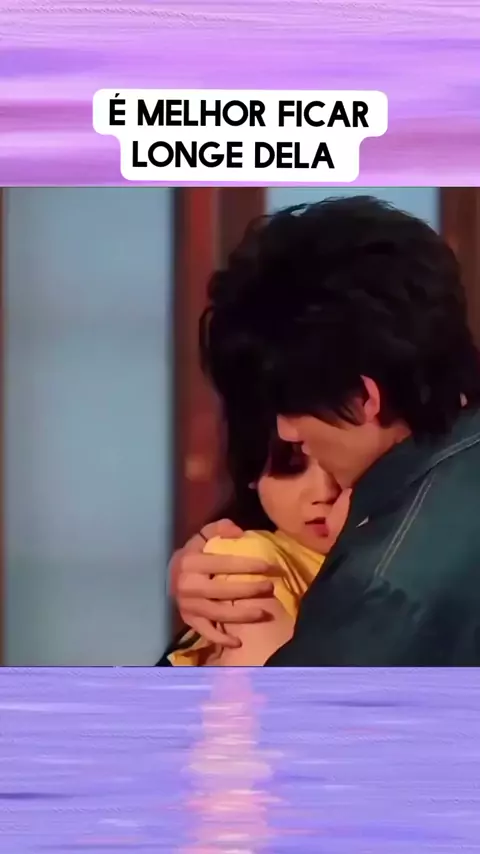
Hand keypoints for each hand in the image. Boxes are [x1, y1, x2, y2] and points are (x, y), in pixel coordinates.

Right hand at [169, 519, 275, 647]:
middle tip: (270, 587)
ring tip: (263, 613)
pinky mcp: (189, 620)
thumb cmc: (193, 554)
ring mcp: (188, 605)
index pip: (224, 563)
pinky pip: (206, 632)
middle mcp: (188, 585)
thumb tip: (239, 532)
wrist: (169, 576)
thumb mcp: (202, 536)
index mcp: (191, 562)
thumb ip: (219, 528)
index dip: (248, 565)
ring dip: (242, 615)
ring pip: (218, 613)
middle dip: (250, 589)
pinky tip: (238, 641)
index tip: (268, 567)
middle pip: (223, 590)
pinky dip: (221, 638)